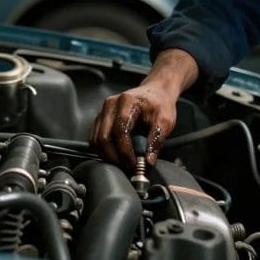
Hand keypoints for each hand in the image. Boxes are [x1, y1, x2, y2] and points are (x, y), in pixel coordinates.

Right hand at [89, 49, 198, 167]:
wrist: (155, 93)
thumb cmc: (159, 105)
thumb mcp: (165, 121)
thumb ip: (156, 140)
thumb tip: (148, 161)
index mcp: (127, 101)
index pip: (120, 130)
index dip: (125, 151)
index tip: (134, 164)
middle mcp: (111, 104)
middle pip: (104, 137)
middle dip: (115, 157)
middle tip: (128, 167)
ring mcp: (103, 111)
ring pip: (96, 140)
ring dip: (108, 156)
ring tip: (124, 162)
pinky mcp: (100, 119)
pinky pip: (95, 139)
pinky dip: (103, 151)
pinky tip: (117, 155)